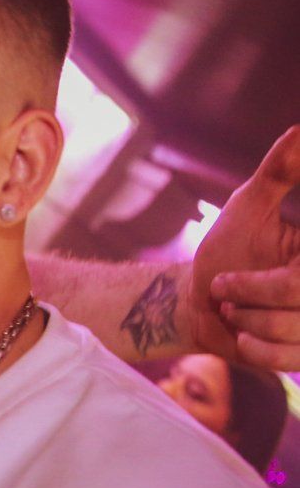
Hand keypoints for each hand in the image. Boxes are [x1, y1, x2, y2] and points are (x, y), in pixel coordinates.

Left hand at [188, 126, 299, 369]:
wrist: (198, 305)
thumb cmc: (225, 250)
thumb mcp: (247, 205)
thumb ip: (278, 172)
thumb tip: (299, 129)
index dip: (273, 279)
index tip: (283, 267)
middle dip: (252, 289)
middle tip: (223, 285)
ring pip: (294, 326)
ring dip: (247, 318)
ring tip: (233, 309)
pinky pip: (288, 359)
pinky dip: (255, 348)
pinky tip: (242, 336)